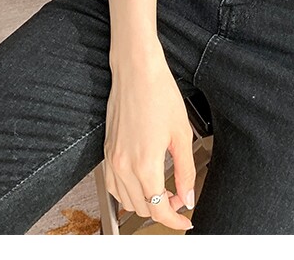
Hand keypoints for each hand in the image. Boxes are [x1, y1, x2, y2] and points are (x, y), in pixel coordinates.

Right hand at [104, 41, 195, 230]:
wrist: (137, 72)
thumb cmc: (159, 94)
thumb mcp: (181, 134)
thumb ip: (185, 170)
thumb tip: (187, 196)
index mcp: (145, 164)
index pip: (158, 209)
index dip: (174, 220)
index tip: (185, 220)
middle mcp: (123, 166)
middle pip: (141, 208)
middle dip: (163, 209)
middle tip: (180, 197)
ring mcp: (112, 159)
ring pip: (125, 201)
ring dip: (145, 203)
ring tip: (165, 189)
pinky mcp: (106, 151)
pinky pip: (114, 185)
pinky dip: (128, 192)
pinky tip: (143, 183)